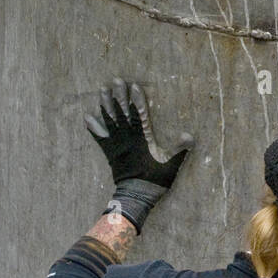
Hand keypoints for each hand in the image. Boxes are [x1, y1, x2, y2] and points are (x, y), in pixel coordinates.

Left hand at [85, 79, 193, 232]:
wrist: (135, 196)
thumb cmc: (155, 181)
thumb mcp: (171, 166)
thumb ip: (180, 150)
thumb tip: (190, 135)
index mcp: (141, 139)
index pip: (139, 115)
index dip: (137, 100)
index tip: (134, 85)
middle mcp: (127, 139)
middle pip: (122, 113)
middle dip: (119, 96)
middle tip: (115, 80)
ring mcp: (116, 145)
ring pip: (109, 121)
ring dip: (105, 105)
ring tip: (102, 90)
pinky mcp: (109, 152)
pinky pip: (99, 137)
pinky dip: (93, 126)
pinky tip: (87, 116)